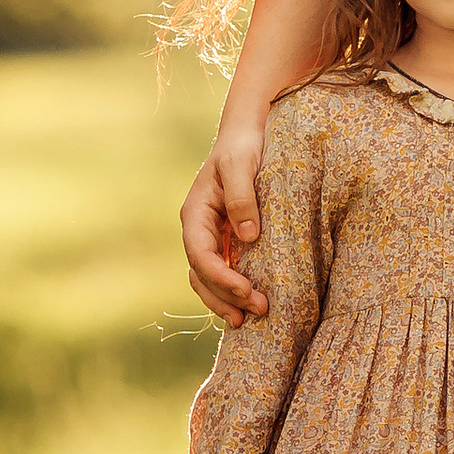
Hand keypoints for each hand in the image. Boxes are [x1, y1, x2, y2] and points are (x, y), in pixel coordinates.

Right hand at [182, 126, 267, 324]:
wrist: (247, 133)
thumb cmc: (244, 145)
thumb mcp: (241, 164)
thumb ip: (242, 198)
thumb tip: (248, 236)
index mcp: (195, 212)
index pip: (200, 254)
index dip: (220, 277)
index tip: (246, 290)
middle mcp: (198, 229)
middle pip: (202, 274)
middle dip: (226, 296)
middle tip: (258, 310)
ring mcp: (211, 236)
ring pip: (207, 279)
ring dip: (225, 300)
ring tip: (249, 319)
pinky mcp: (226, 239)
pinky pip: (222, 271)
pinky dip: (231, 290)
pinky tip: (247, 304)